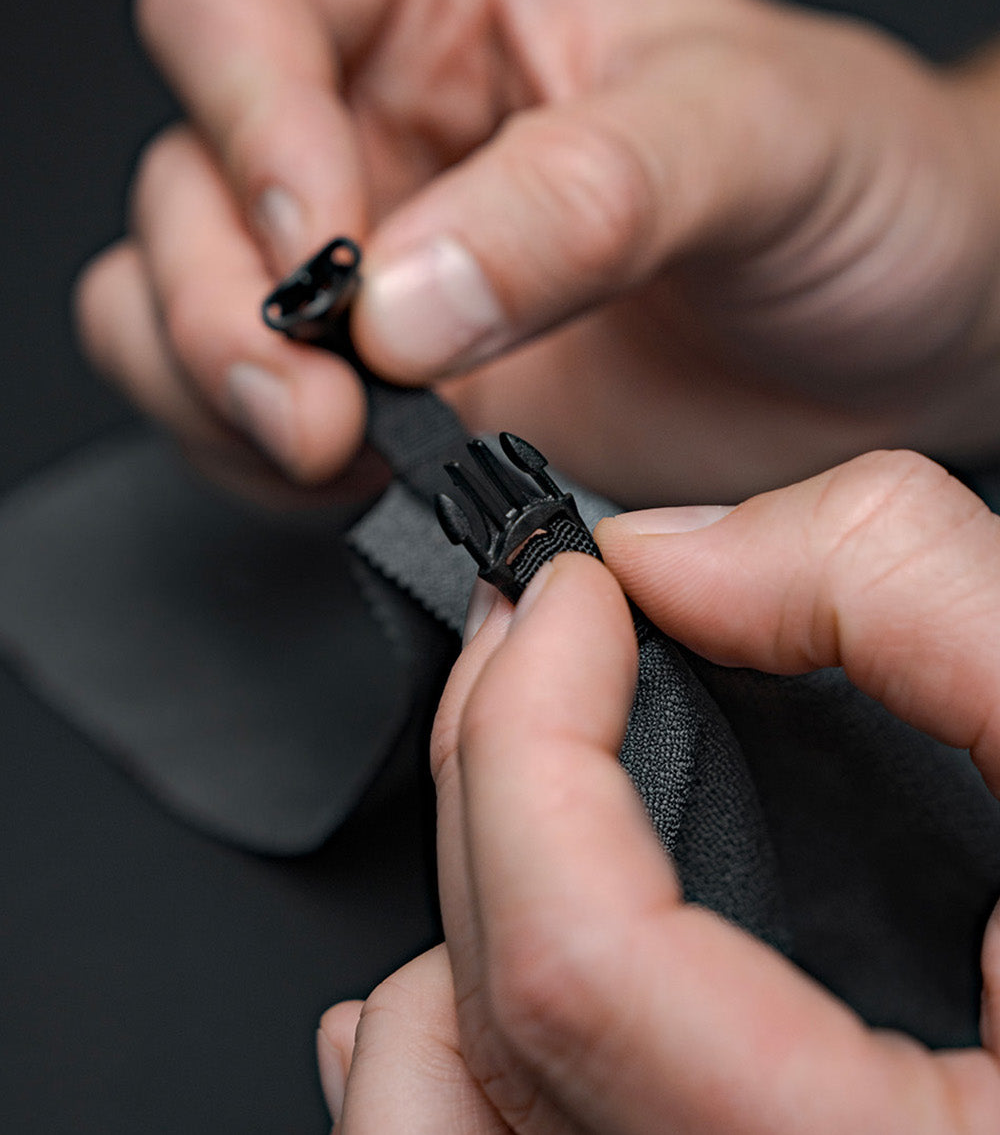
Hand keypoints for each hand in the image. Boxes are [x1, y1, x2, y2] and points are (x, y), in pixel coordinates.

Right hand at [76, 0, 999, 504]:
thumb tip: (406, 299)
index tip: (338, 253)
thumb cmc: (859, 181)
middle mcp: (378, 124)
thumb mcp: (759, 136)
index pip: (238, 8)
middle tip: (326, 402)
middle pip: (181, 181)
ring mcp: (373, 271)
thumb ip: (585, 196)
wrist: (903, 327)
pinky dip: (259, 460)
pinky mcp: (390, 391)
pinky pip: (239, 417)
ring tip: (336, 442)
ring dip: (217, 389)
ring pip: (170, 302)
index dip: (248, 125)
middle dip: (221, 305)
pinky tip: (360, 473)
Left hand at [319, 450, 999, 1131]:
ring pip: (450, 1122)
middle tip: (536, 632)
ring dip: (452, 920)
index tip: (571, 593)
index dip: (531, 734)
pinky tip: (479, 961)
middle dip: (489, 772)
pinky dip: (450, 1054)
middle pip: (504, 1015)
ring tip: (514, 764)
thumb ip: (911, 597)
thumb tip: (681, 555)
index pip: (576, 958)